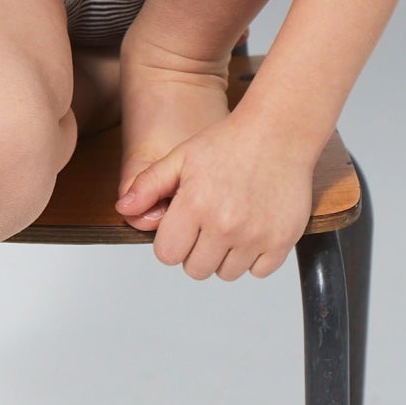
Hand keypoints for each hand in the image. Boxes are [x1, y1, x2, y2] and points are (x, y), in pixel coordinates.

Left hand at [114, 114, 315, 279]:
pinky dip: (254, 257)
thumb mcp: (181, 157)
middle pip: (196, 269)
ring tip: (231, 223)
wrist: (278, 131)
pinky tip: (253, 229)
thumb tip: (124, 209)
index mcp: (195, 205)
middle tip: (208, 223)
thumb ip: (149, 184)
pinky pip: (259, 271)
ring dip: (225, 255)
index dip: (172, 241)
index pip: (168, 255)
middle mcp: (224, 225)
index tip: (183, 226)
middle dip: (197, 250)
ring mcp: (255, 235)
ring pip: (227, 274)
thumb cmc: (230, 142)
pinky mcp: (281, 240)